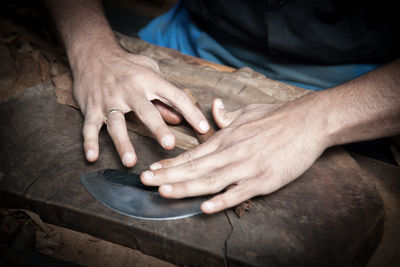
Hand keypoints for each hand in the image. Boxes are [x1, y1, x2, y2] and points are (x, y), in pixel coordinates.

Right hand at [72, 46, 209, 166]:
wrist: (93, 52)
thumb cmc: (128, 66)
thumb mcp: (151, 73)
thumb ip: (164, 98)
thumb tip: (178, 120)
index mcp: (149, 80)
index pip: (175, 96)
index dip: (191, 112)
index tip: (204, 128)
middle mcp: (130, 90)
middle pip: (146, 110)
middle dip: (157, 128)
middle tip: (169, 145)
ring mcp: (109, 99)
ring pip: (116, 123)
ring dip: (123, 142)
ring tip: (130, 161)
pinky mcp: (92, 107)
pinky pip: (90, 126)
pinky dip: (89, 142)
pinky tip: (92, 156)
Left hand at [141, 95, 328, 213]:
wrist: (309, 121)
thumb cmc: (278, 116)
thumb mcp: (248, 112)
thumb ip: (227, 116)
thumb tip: (214, 108)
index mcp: (226, 137)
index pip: (192, 153)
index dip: (170, 163)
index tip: (152, 169)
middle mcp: (231, 152)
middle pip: (194, 167)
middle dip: (167, 175)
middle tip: (144, 181)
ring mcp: (247, 166)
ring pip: (210, 180)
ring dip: (185, 187)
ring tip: (163, 192)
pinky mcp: (264, 179)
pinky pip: (239, 193)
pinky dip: (221, 201)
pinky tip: (205, 207)